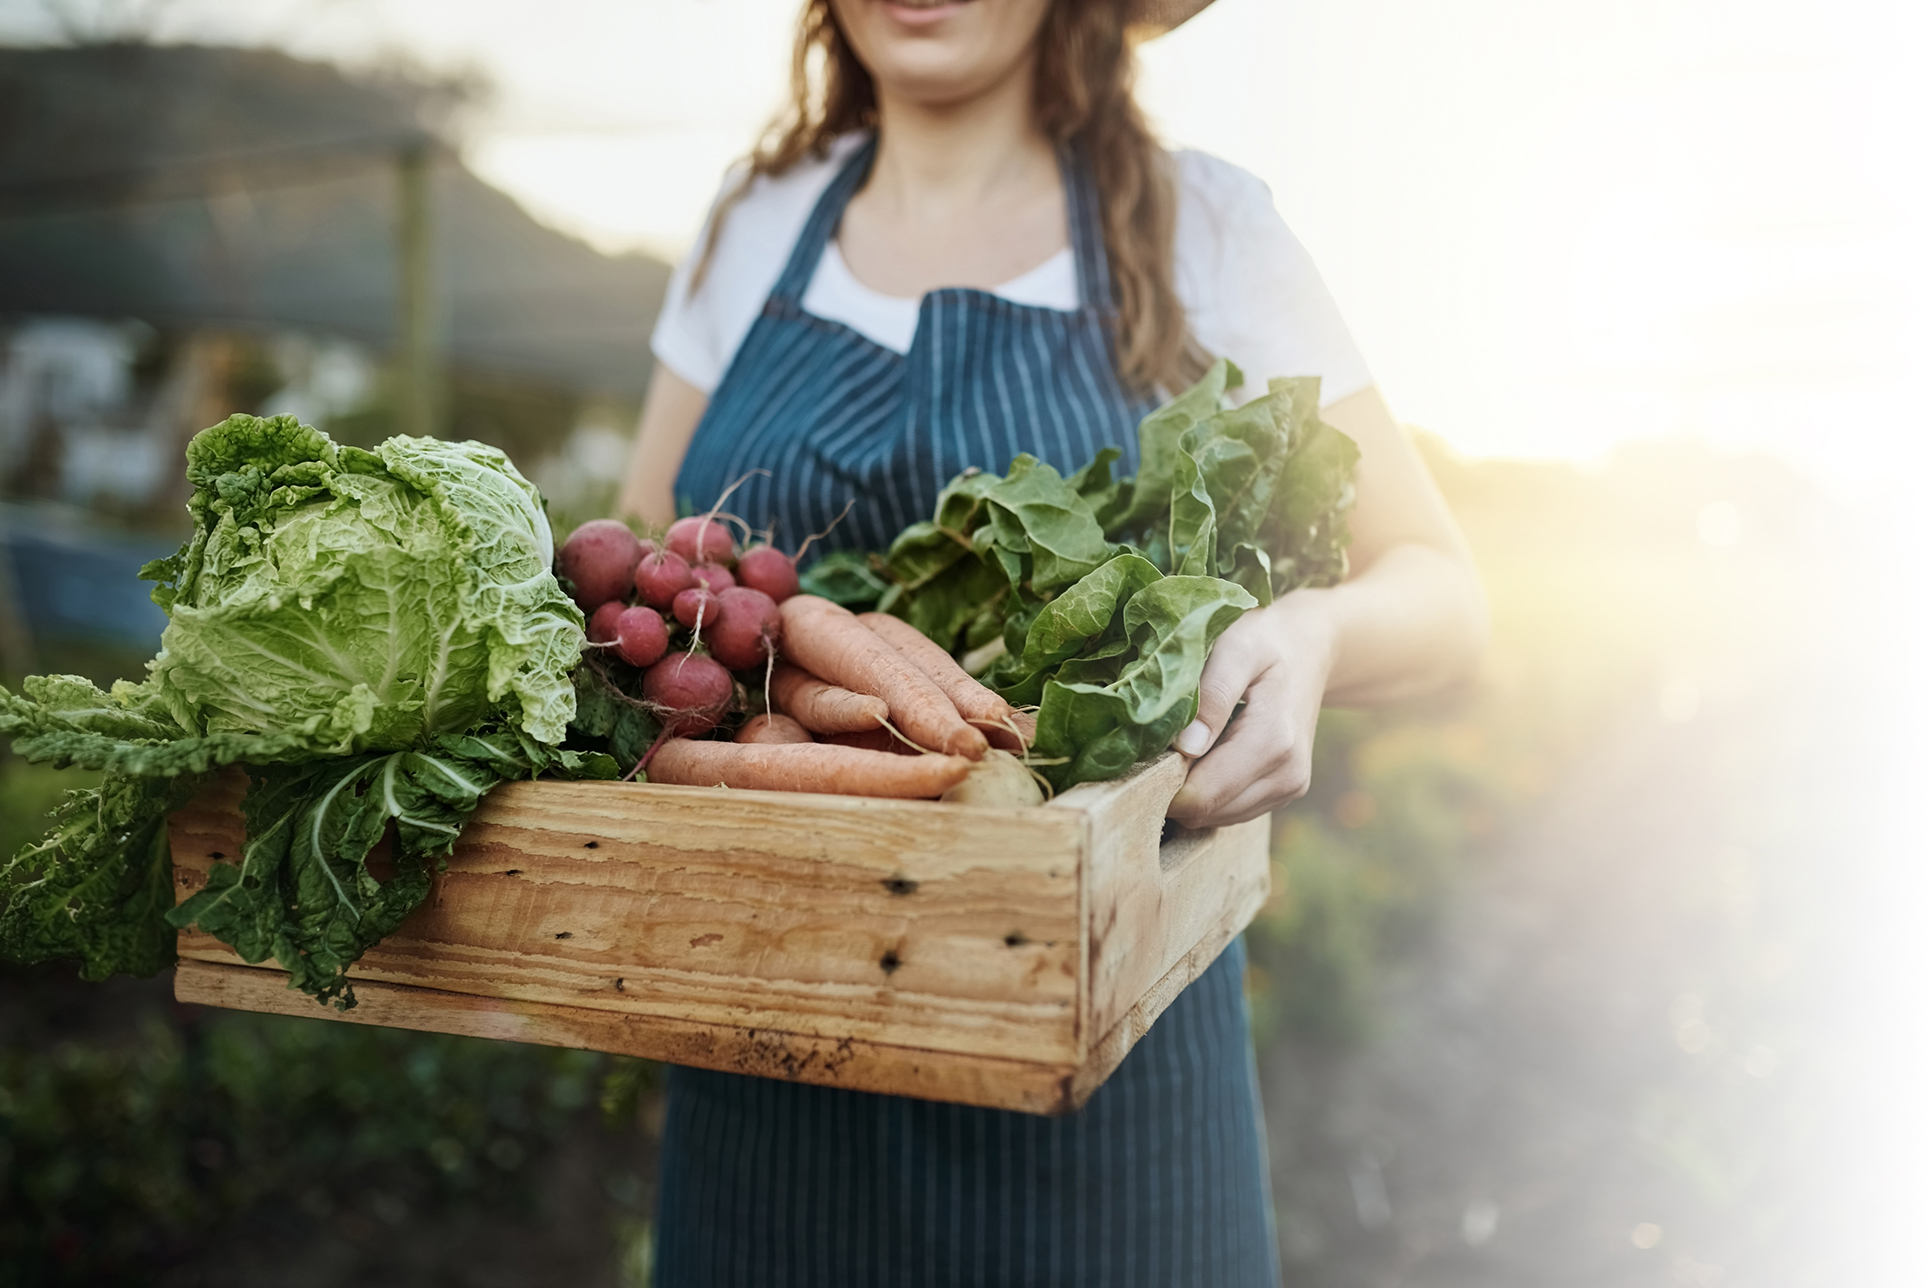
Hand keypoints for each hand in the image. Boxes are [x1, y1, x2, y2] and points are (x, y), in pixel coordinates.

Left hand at [1166, 592, 1336, 828]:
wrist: (1311, 648)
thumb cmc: (1265, 640)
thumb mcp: (1236, 649)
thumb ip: (1212, 695)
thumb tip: (1185, 748)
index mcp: (1273, 741)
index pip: (1203, 795)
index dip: (1162, 782)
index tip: (1142, 752)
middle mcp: (1287, 774)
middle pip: (1207, 811)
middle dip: (1172, 787)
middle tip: (1155, 745)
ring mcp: (1290, 787)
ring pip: (1217, 817)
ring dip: (1191, 791)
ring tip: (1183, 745)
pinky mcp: (1286, 791)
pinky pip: (1232, 811)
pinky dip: (1211, 792)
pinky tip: (1205, 754)